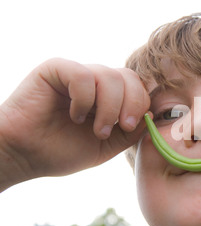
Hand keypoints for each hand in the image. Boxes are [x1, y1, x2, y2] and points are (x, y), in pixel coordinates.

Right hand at [0, 58, 149, 187]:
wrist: (24, 156)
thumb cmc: (61, 151)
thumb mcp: (106, 145)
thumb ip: (130, 131)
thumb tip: (152, 113)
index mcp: (108, 97)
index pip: (137, 86)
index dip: (141, 103)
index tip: (131, 127)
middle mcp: (94, 81)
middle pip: (128, 77)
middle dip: (131, 104)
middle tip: (121, 127)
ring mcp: (76, 73)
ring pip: (109, 76)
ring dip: (108, 108)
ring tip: (95, 129)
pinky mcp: (55, 69)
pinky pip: (82, 76)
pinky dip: (84, 99)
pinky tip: (74, 115)